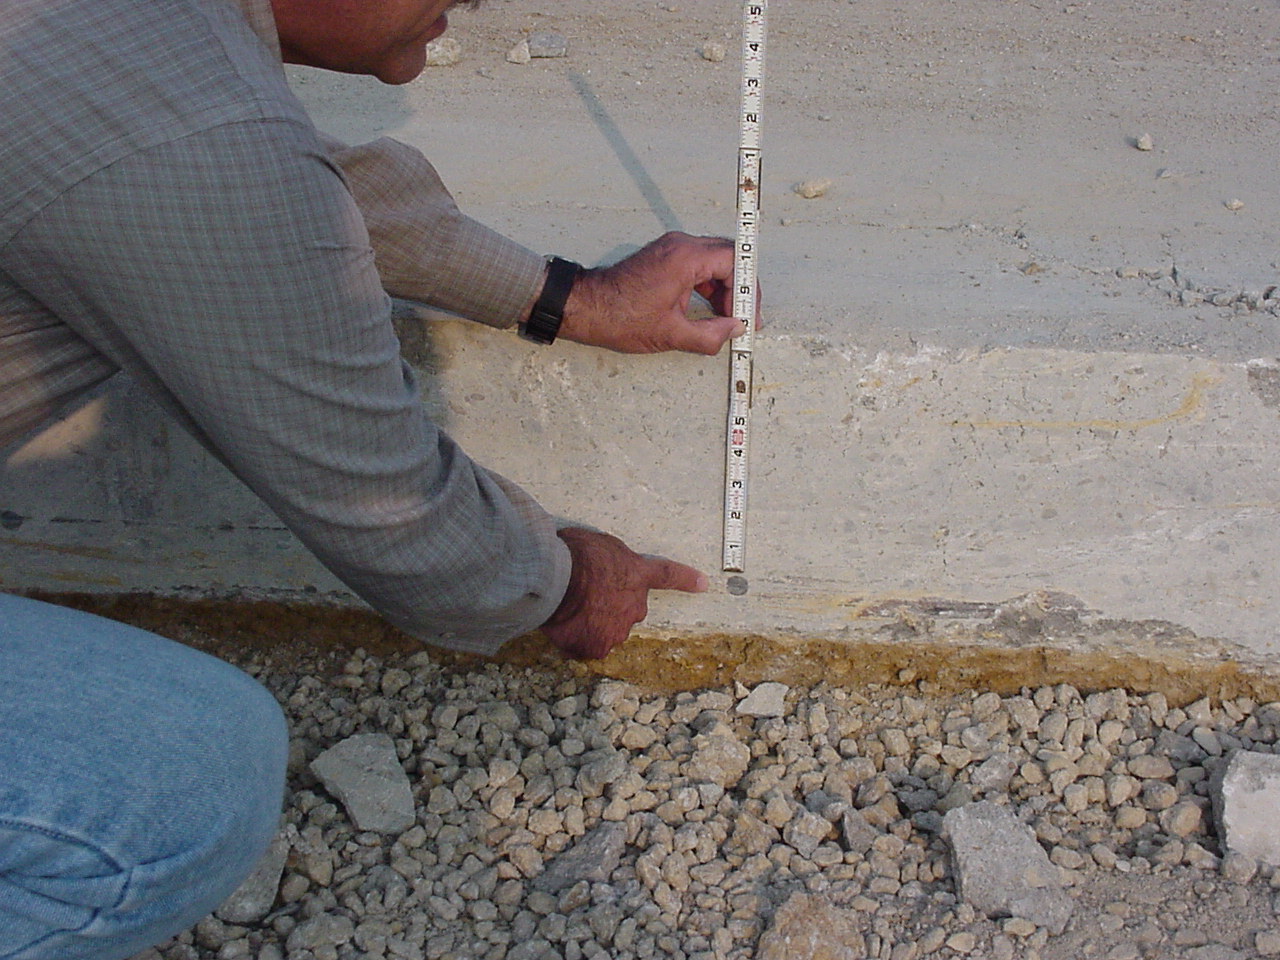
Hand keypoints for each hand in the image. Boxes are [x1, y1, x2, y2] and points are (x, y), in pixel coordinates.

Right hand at [540, 527, 708, 659]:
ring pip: (606, 630)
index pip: (668, 576)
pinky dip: (575, 638)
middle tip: (585, 595)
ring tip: (569, 608)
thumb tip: (604, 564)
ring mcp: (616, 630)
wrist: (559, 578)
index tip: (703, 584)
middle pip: (627, 610)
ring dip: (592, 623)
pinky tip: (563, 624)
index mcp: (638, 575)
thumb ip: (612, 560)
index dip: (686, 580)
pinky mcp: (595, 647)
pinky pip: (585, 645)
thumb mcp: (602, 544)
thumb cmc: (576, 553)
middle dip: (610, 606)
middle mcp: (634, 607)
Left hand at [556, 231, 756, 355]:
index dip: (746, 290)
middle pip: (727, 258)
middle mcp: (680, 245)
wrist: (586, 307)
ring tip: (726, 319)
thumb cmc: (620, 317)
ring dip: (724, 289)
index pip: (733, 262)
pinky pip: (698, 266)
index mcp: (684, 258)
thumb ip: (709, 335)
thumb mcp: (671, 334)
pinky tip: (710, 311)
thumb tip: (734, 330)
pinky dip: (708, 286)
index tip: (747, 314)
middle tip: (742, 317)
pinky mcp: (664, 257)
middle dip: (738, 289)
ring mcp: (671, 249)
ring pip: (714, 262)